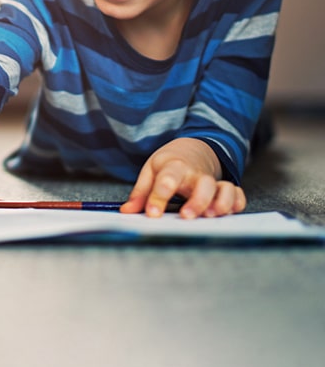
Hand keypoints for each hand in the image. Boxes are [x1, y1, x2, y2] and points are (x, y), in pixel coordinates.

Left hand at [120, 137, 246, 218]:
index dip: (159, 197)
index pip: (167, 179)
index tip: (152, 214)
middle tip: (186, 217)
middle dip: (197, 201)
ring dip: (221, 203)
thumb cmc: (169, 164)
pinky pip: (238, 195)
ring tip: (210, 216)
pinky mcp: (226, 189)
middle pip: (203, 184)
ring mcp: (214, 181)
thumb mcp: (151, 171)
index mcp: (174, 167)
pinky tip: (230, 213)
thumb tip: (126, 211)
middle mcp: (197, 174)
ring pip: (225, 189)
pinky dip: (237, 204)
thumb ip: (140, 192)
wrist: (193, 150)